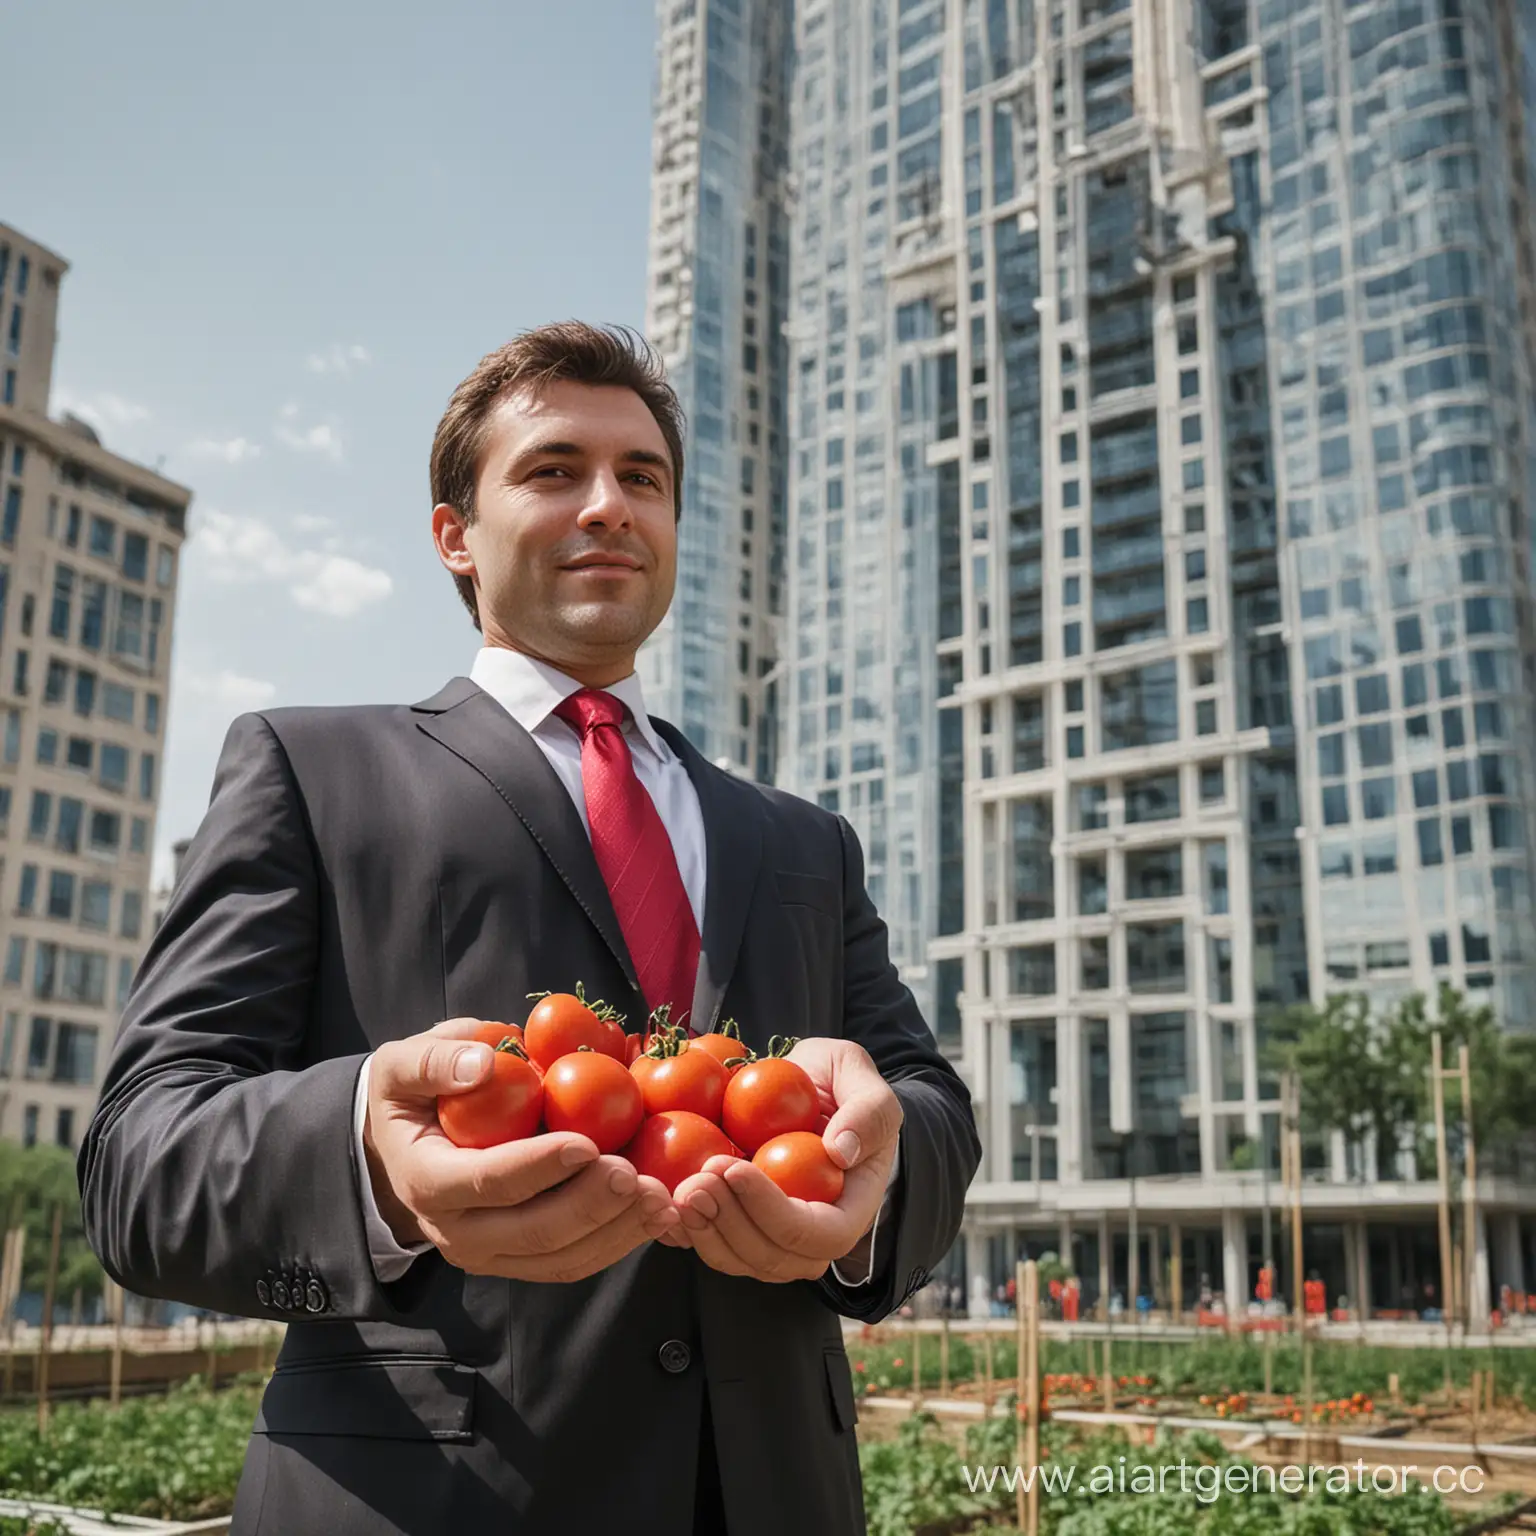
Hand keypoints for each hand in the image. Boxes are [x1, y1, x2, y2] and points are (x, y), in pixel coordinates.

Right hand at [363, 1019, 680, 1281]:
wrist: (403, 1148)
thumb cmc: (411, 1094)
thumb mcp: (402, 1066)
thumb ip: (434, 1061)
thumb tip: (482, 1064)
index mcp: (426, 1181)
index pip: (486, 1182)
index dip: (538, 1167)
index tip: (587, 1143)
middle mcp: (457, 1232)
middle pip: (531, 1233)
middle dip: (590, 1206)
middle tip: (637, 1176)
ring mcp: (490, 1254)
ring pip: (559, 1259)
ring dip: (615, 1232)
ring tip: (659, 1198)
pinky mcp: (521, 1260)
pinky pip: (573, 1262)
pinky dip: (617, 1241)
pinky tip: (653, 1212)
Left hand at [672, 1037, 901, 1282]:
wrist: (802, 1083)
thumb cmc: (839, 1081)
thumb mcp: (862, 1079)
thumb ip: (868, 1113)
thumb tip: (841, 1153)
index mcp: (849, 1208)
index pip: (817, 1234)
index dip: (773, 1211)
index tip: (735, 1167)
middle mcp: (811, 1235)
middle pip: (771, 1257)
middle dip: (729, 1224)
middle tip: (696, 1179)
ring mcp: (771, 1235)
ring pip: (736, 1259)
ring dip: (704, 1231)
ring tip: (680, 1189)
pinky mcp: (738, 1224)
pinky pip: (710, 1243)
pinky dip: (684, 1230)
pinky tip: (663, 1201)